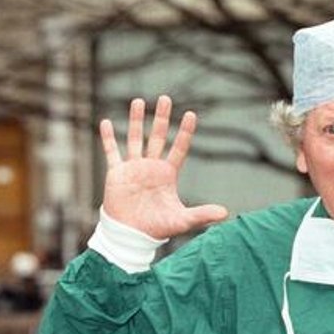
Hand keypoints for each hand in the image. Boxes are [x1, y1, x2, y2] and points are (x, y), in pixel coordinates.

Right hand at [100, 95, 227, 238]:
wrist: (131, 236)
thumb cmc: (156, 228)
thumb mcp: (182, 220)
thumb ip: (203, 214)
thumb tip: (226, 214)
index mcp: (168, 174)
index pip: (179, 148)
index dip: (185, 132)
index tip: (192, 114)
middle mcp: (151, 167)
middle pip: (158, 137)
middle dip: (162, 118)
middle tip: (166, 98)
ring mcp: (134, 168)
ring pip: (135, 138)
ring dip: (136, 120)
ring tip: (138, 101)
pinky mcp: (116, 174)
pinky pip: (112, 152)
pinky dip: (108, 138)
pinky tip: (106, 122)